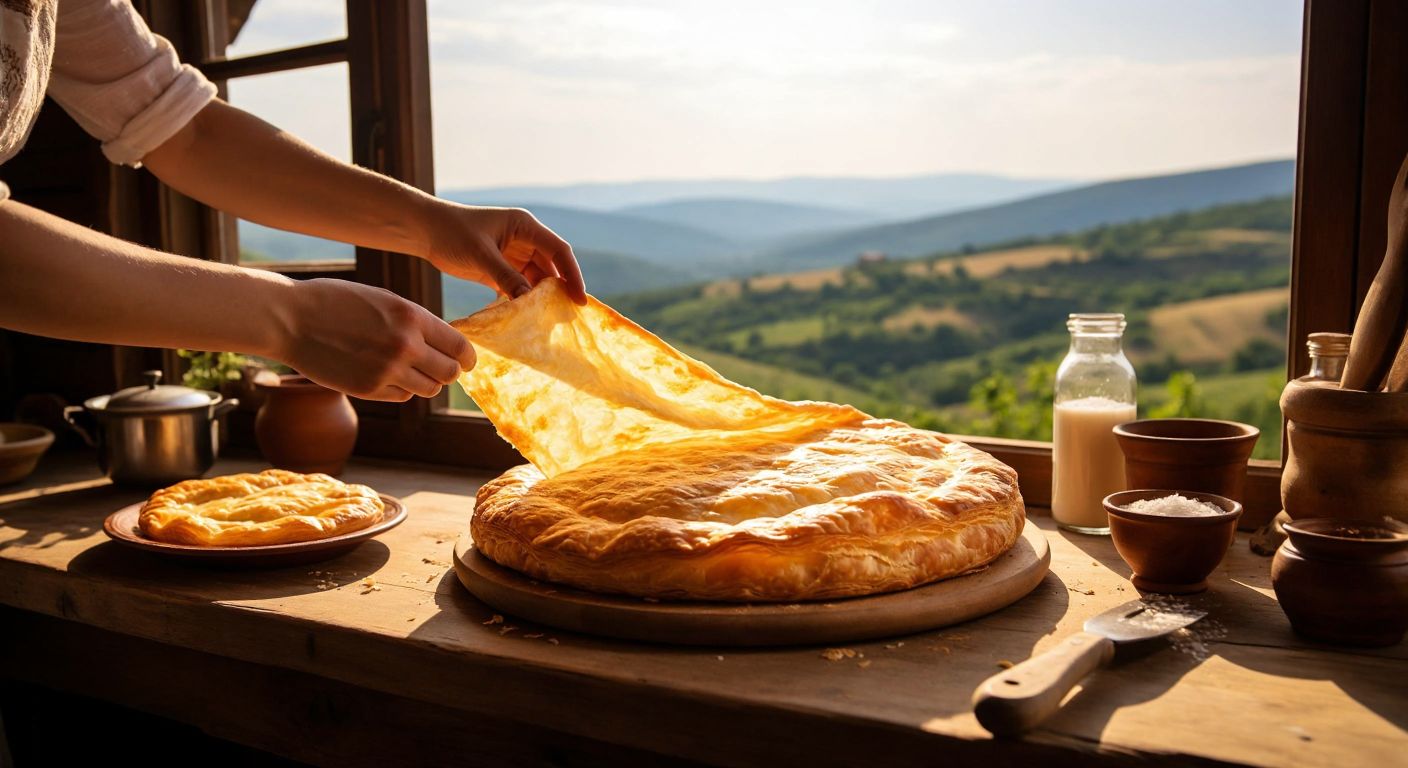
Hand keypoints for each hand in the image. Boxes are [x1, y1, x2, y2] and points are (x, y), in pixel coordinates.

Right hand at [276, 278, 475, 401]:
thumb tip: (448, 344)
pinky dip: (402, 388)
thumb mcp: (384, 300)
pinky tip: (386, 373)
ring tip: (410, 368)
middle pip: (450, 373)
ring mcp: (387, 371)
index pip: (460, 347)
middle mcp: (405, 346)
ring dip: (426, 381)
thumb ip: (417, 322)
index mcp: (412, 317)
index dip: (468, 357)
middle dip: (448, 370)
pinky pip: (403, 395)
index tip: (467, 360)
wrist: (291, 319)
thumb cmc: (338, 302)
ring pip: (430, 389)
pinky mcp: (369, 390)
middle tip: (440, 366)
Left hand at [421, 203, 586, 303]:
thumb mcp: (481, 254)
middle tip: (566, 318)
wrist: (425, 231)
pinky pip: (519, 288)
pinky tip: (525, 319)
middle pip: (551, 268)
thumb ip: (506, 276)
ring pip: (536, 280)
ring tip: (547, 323)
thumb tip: (529, 302)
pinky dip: (522, 302)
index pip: (559, 251)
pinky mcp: (501, 269)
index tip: (579, 299)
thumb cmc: (453, 233)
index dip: (572, 275)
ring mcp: (513, 255)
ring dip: (540, 299)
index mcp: (525, 226)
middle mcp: (524, 240)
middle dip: (558, 291)